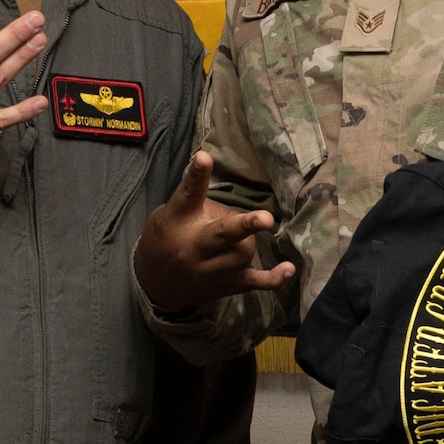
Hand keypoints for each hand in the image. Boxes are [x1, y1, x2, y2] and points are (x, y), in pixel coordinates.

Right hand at [134, 151, 295, 310]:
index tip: (204, 158)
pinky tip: (289, 268)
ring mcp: (212, 271)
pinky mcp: (228, 286)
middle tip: (265, 218)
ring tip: (232, 241)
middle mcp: (195, 247)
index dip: (197, 175)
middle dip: (244, 226)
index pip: (188, 194)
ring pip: (244, 253)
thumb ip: (199, 201)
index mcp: (179, 219)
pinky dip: (273, 278)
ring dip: (247, 241)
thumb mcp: (172, 212)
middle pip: (221, 235)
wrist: (155, 282)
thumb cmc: (168, 235)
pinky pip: (254, 283)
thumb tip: (232, 197)